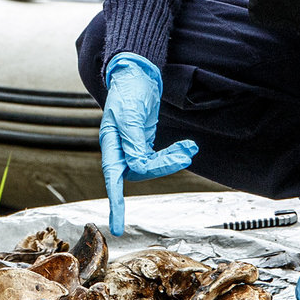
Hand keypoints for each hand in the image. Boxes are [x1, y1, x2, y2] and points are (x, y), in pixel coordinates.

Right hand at [97, 53, 197, 236]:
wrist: (137, 73)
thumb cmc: (128, 90)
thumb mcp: (130, 114)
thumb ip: (133, 141)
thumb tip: (138, 164)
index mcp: (111, 143)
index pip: (113, 178)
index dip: (116, 203)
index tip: (117, 226)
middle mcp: (119, 148)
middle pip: (139, 171)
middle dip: (163, 167)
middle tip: (184, 155)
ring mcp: (132, 146)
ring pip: (151, 166)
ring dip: (172, 160)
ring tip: (189, 148)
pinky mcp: (144, 142)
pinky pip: (159, 157)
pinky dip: (174, 153)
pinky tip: (188, 145)